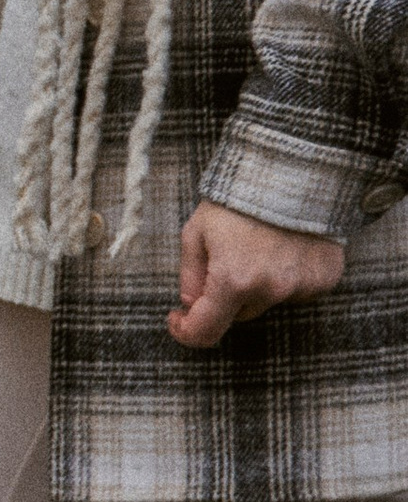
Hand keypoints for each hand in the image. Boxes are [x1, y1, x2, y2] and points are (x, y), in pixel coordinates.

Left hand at [167, 200, 344, 349]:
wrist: (294, 170)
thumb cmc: (238, 198)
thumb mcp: (196, 231)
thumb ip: (190, 274)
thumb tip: (191, 304)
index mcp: (233, 280)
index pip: (205, 331)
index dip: (186, 332)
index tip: (178, 319)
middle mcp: (270, 290)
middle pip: (239, 312)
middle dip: (227, 294)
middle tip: (227, 255)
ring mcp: (301, 287)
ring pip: (268, 300)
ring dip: (259, 284)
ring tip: (261, 244)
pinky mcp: (325, 278)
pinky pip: (297, 289)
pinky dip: (288, 275)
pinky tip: (286, 246)